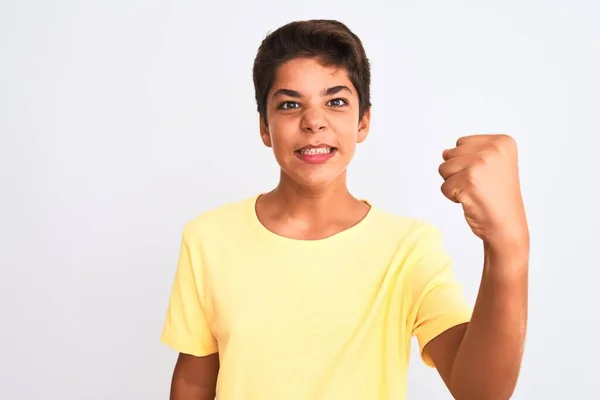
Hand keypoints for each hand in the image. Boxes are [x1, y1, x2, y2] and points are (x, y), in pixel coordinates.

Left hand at [438, 134, 528, 249]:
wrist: (507, 224)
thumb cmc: (497, 197)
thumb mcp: (492, 165)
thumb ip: (470, 152)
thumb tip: (444, 152)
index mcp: (502, 141)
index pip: (461, 143)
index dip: (466, 162)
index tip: (486, 175)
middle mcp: (493, 149)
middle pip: (450, 154)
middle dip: (458, 172)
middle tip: (480, 185)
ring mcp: (481, 164)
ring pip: (444, 169)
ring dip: (454, 184)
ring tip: (475, 191)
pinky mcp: (469, 181)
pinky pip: (444, 187)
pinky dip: (453, 197)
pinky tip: (472, 200)